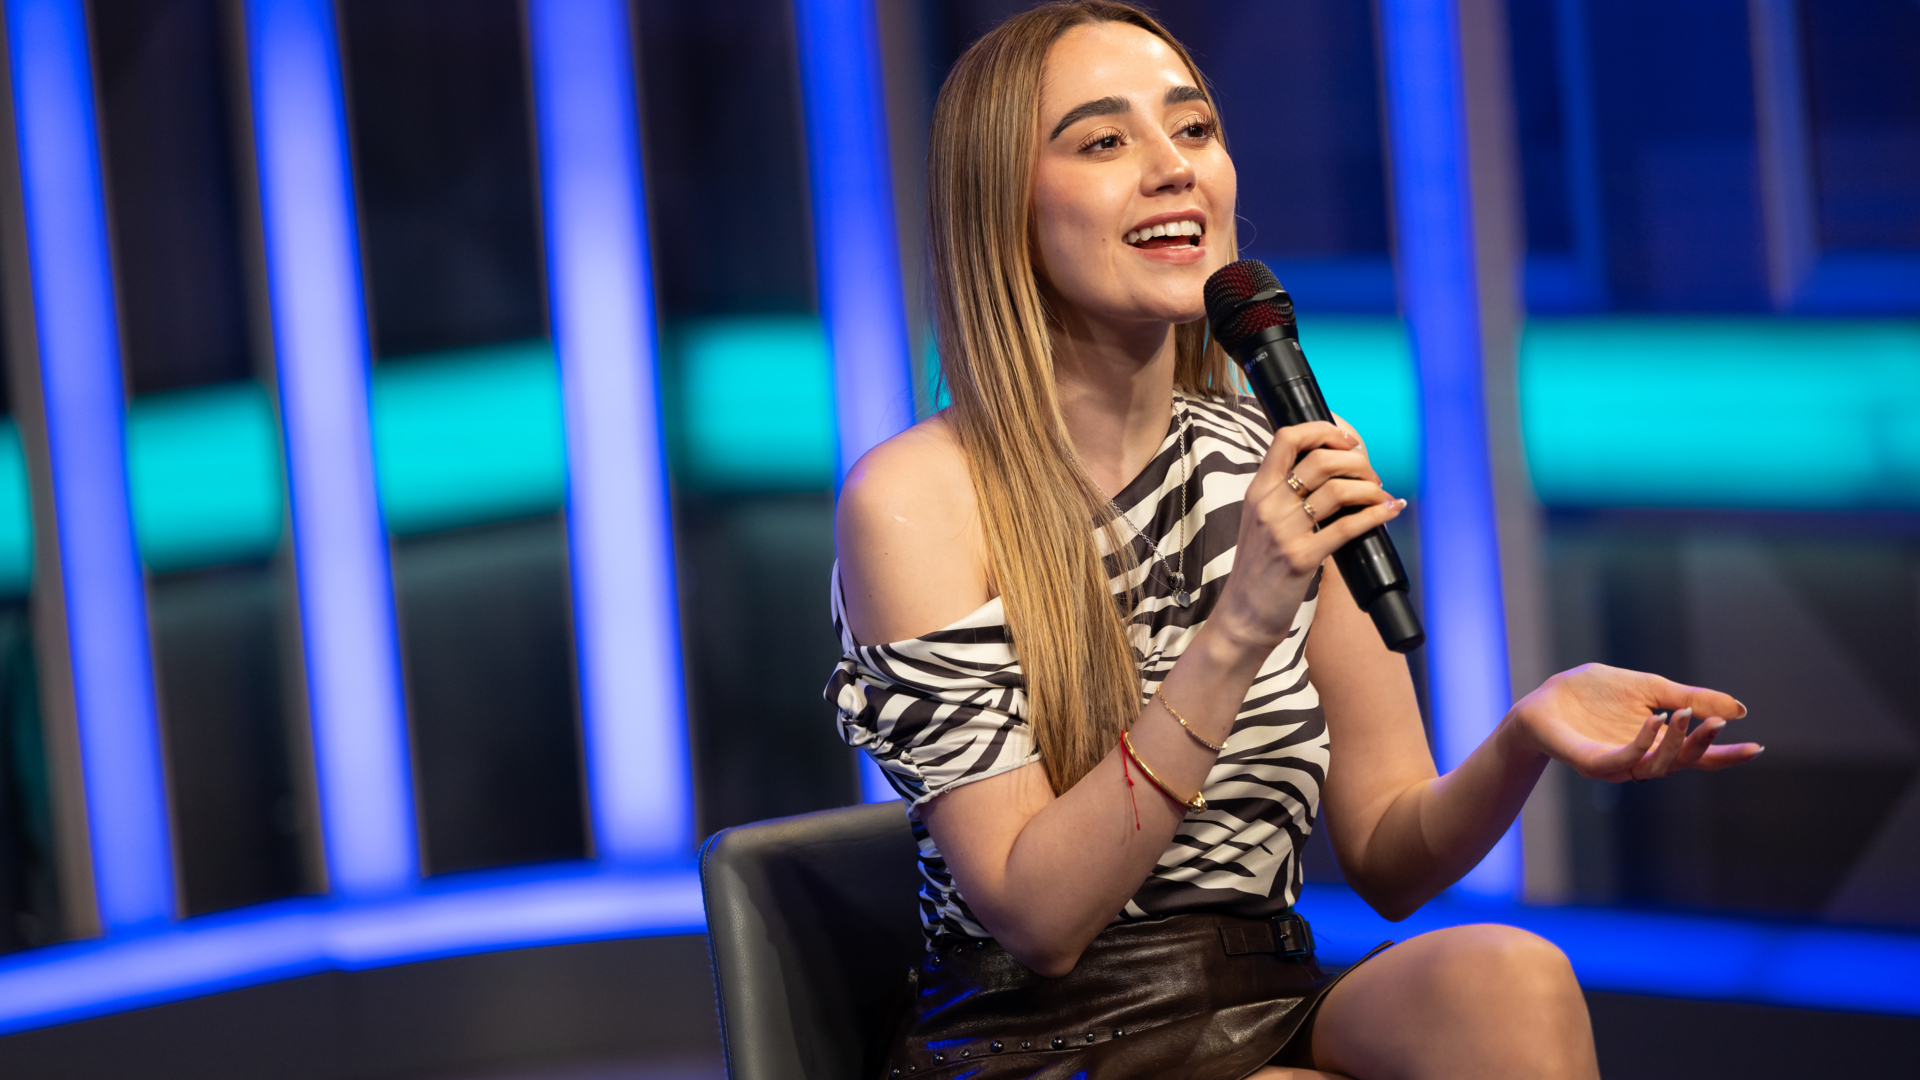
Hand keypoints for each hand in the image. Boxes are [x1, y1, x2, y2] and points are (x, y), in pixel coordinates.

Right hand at [1211, 417, 1403, 647]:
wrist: (1242, 615)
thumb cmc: (1258, 569)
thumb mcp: (1260, 522)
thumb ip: (1283, 496)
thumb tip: (1329, 473)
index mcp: (1257, 491)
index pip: (1287, 437)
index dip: (1322, 430)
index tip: (1346, 440)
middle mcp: (1268, 505)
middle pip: (1321, 460)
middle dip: (1357, 462)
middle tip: (1370, 476)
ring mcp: (1283, 532)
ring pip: (1339, 490)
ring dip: (1371, 488)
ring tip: (1380, 495)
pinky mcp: (1301, 559)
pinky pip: (1347, 527)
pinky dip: (1377, 514)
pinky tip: (1391, 510)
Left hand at [1506, 663, 1759, 782]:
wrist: (1546, 697)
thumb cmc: (1595, 694)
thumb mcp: (1650, 688)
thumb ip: (1690, 699)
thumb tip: (1739, 710)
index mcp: (1657, 744)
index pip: (1697, 756)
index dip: (1725, 756)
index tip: (1756, 749)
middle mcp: (1640, 759)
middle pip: (1681, 763)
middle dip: (1701, 745)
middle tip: (1720, 723)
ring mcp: (1615, 764)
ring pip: (1655, 766)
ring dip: (1674, 742)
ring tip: (1685, 714)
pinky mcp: (1590, 762)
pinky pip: (1620, 760)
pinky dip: (1641, 743)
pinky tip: (1654, 721)